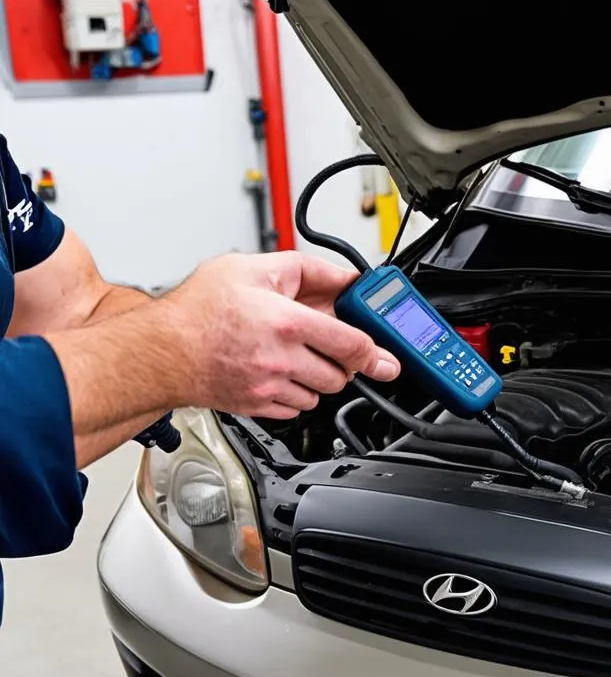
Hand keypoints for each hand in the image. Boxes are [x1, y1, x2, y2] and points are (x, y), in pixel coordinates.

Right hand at [163, 251, 399, 419]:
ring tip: (295, 355)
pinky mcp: (258, 406)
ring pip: (320, 394)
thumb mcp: (252, 268)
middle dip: (341, 360)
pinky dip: (296, 393)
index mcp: (286, 323)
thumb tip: (344, 278)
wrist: (159, 350)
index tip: (386, 357)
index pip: (352, 345)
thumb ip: (307, 270)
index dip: (376, 351)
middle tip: (329, 344)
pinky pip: (297, 408)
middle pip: (341, 374)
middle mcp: (281, 360)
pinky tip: (278, 371)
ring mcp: (269, 387)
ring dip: (318, 377)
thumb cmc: (197, 310)